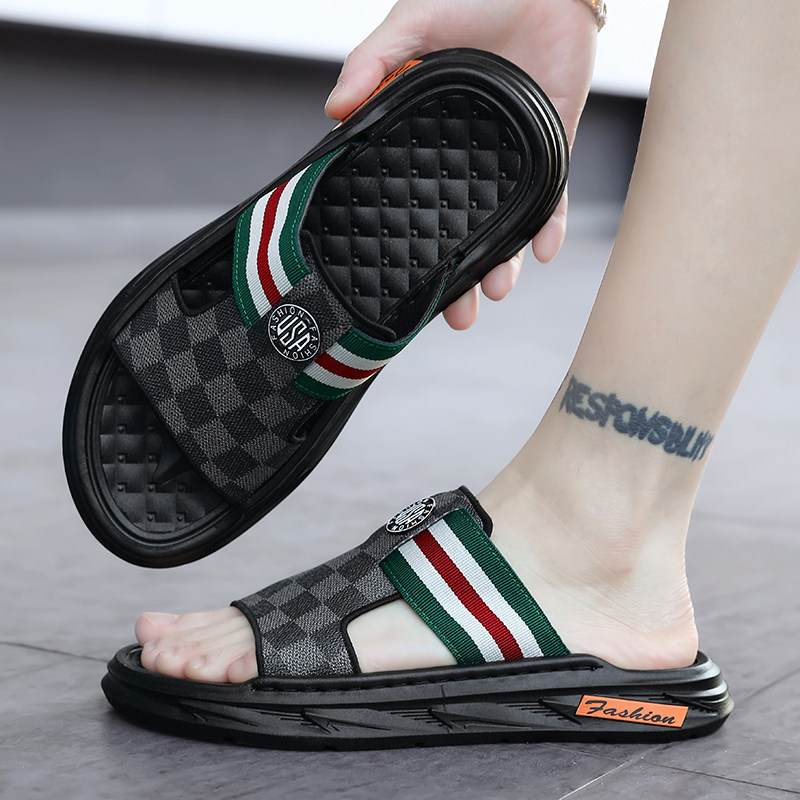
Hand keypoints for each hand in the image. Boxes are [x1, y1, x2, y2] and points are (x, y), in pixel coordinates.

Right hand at [325, 0, 597, 328]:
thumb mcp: (414, 22)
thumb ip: (375, 61)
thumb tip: (334, 110)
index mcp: (432, 142)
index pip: (416, 203)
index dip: (409, 245)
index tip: (400, 284)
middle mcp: (470, 162)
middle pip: (463, 232)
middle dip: (461, 279)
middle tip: (455, 316)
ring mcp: (511, 160)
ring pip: (506, 227)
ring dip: (503, 264)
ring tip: (495, 291)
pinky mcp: (554, 148)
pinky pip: (555, 198)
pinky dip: (551, 226)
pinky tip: (542, 251)